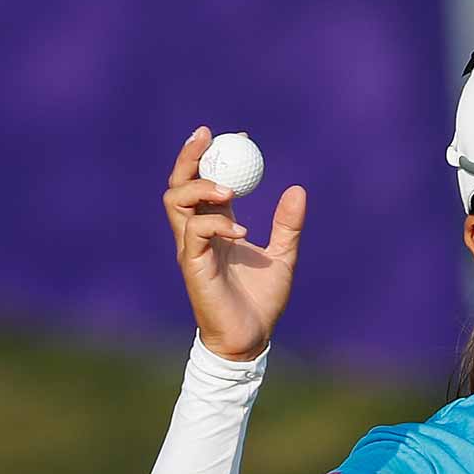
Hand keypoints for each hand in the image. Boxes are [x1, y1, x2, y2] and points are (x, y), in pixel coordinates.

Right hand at [162, 125, 306, 361]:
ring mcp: (191, 247)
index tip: (238, 137)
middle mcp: (198, 232)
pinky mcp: (191, 265)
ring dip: (200, 187)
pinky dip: (217, 224)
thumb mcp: (282, 256)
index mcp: (216, 226)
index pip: (205, 181)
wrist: (252, 336)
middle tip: (209, 136)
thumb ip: (288, 225)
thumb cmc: (261, 300)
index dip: (215, 156)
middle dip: (190, 157)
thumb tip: (298, 189)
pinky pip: (194, 232)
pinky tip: (243, 231)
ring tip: (230, 191)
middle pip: (179, 183)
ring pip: (175, 201)